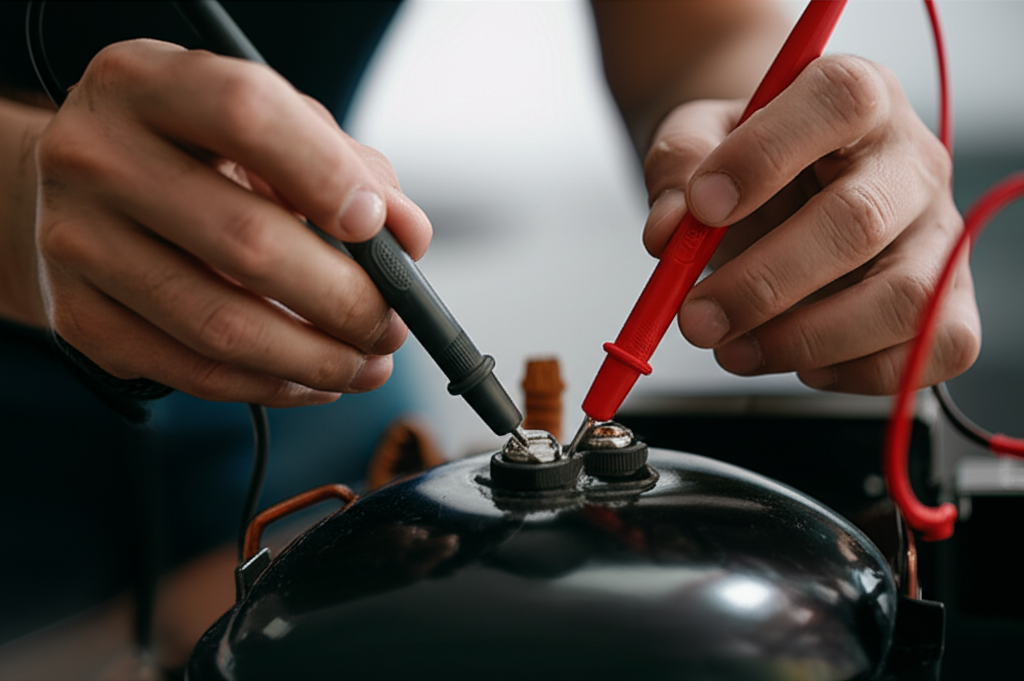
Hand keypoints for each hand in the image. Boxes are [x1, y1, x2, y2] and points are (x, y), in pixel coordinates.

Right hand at [33, 39, 430, 406]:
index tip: (380, 228)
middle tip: (392, 324)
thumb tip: (406, 236)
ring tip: (368, 363)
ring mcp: (78, 242)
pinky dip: (271, 386)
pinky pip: (194, 372)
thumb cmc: (191, 151)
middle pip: (244, 241)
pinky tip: (313, 379)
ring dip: (317, 359)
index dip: (326, 176)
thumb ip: (344, 163)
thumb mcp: (264, 124)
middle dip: (345, 300)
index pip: (245, 115)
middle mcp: (97, 158)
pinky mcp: (80, 317)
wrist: (80, 189)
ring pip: (222, 326)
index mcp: (149, 84)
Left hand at [642, 54, 979, 393]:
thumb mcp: (698, 141)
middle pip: (859, 220)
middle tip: (696, 319)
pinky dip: (859, 372)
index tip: (700, 207)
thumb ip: (677, 170)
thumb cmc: (745, 161)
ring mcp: (941, 234)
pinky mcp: (953, 301)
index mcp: (859, 96)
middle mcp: (913, 161)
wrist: (780, 190)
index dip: (765, 155)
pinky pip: (932, 350)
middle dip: (763, 283)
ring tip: (734, 350)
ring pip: (904, 298)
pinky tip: (803, 364)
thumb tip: (667, 234)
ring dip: (805, 341)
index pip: (839, 101)